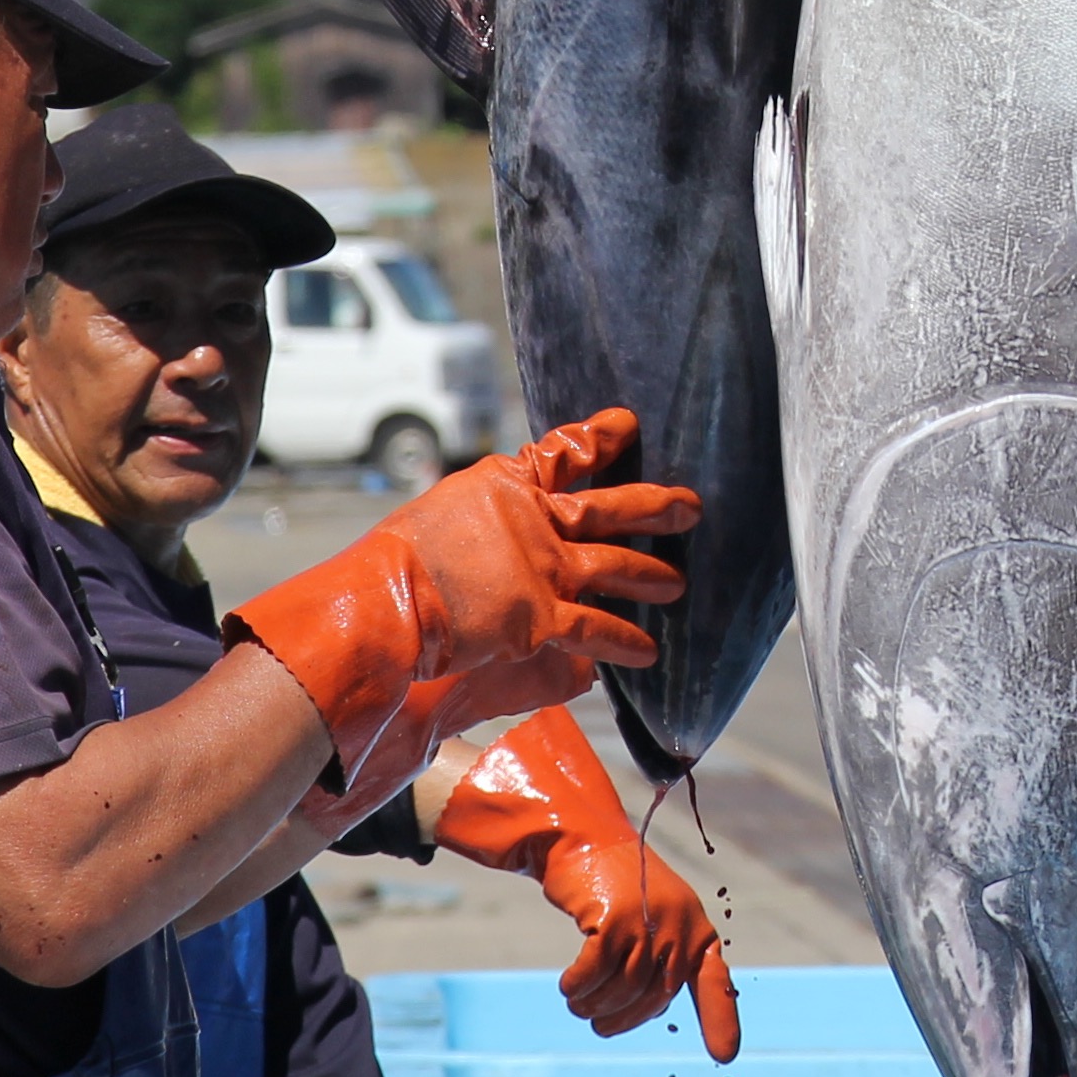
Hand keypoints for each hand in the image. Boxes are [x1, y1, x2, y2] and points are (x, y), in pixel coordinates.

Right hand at [228, 415, 694, 811]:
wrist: (386, 603)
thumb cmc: (392, 565)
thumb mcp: (436, 514)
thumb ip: (476, 520)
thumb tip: (486, 539)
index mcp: (503, 486)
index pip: (560, 455)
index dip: (598, 437)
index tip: (627, 424)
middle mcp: (534, 519)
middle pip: (607, 506)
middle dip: (653, 505)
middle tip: (690, 504)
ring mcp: (544, 566)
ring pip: (616, 565)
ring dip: (651, 575)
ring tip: (678, 584)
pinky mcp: (544, 615)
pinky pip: (597, 629)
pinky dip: (625, 641)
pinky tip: (648, 651)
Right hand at [435, 706, 743, 1055]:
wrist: (583, 839)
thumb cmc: (616, 888)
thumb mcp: (650, 919)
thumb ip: (660, 957)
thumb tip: (651, 1009)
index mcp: (696, 928)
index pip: (715, 979)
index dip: (721, 1017)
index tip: (725, 1056)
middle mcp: (681, 923)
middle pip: (654, 995)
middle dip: (623, 1019)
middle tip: (597, 1024)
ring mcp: (648, 918)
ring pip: (623, 987)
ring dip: (594, 1005)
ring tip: (578, 1003)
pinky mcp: (613, 915)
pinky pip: (595, 971)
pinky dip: (579, 986)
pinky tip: (569, 987)